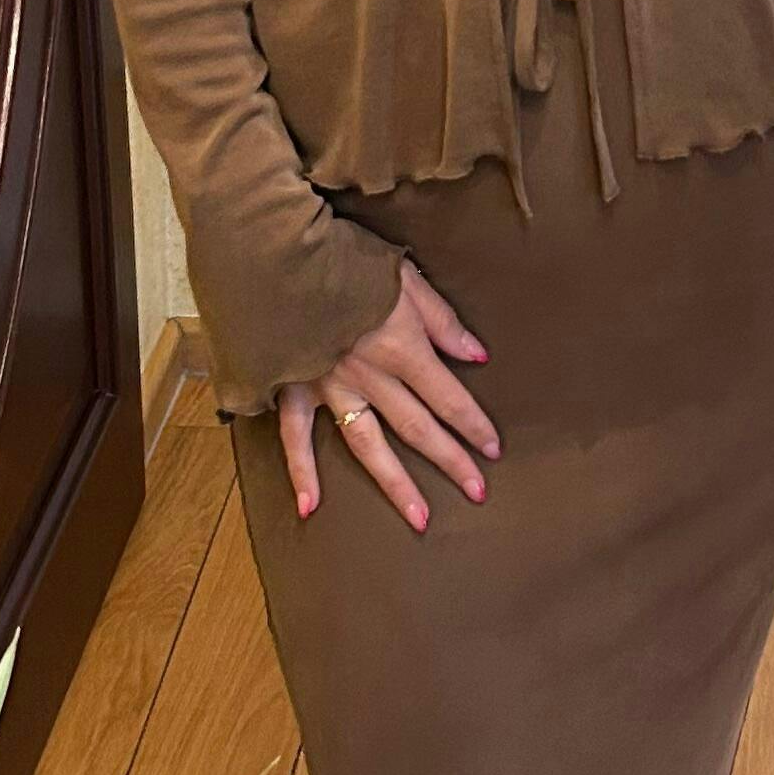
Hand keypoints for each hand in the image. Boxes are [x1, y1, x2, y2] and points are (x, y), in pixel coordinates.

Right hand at [278, 257, 499, 531]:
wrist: (279, 255)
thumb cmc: (345, 259)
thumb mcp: (404, 279)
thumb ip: (441, 320)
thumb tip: (477, 355)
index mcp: (402, 347)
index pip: (448, 396)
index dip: (474, 424)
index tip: (494, 450)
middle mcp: (371, 376)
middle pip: (418, 427)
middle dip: (450, 461)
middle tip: (477, 492)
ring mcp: (331, 387)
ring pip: (368, 444)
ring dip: (396, 483)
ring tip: (419, 519)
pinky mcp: (294, 387)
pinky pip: (297, 436)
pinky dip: (302, 472)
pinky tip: (311, 507)